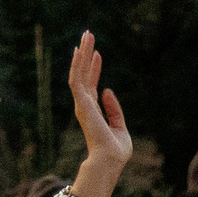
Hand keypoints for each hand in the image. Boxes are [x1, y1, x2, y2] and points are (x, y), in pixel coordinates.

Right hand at [64, 29, 132, 191]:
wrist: (109, 161)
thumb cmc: (116, 151)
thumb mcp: (120, 127)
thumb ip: (114, 109)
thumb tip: (107, 90)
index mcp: (94, 111)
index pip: (92, 85)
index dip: (94, 68)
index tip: (97, 53)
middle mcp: (85, 105)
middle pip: (84, 74)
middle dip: (85, 54)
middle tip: (88, 35)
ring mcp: (82, 104)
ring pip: (79, 72)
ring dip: (82, 53)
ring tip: (86, 35)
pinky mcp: (82, 103)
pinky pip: (77, 79)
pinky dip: (78, 64)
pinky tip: (80, 50)